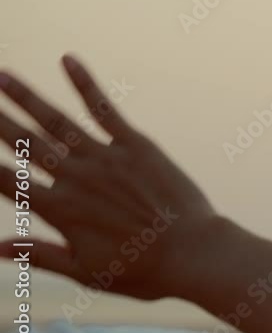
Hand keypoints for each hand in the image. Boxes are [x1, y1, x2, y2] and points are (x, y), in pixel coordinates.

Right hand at [0, 55, 216, 300]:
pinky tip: (68, 60)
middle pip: (24, 144)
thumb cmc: (141, 270)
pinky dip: (85, 84)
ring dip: (26, 97)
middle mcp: (76, 178)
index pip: (6, 181)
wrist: (192, 252)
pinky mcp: (136, 145)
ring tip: (2, 76)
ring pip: (56, 121)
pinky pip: (104, 109)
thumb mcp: (84, 272)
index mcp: (59, 210)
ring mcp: (106, 158)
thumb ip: (39, 255)